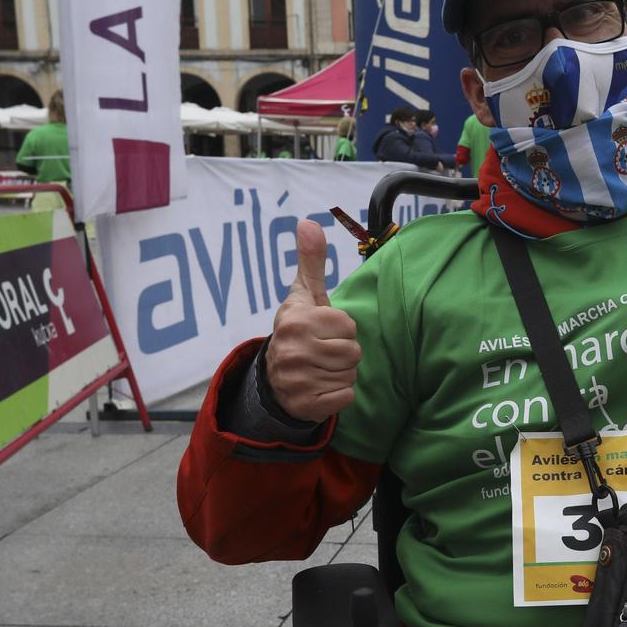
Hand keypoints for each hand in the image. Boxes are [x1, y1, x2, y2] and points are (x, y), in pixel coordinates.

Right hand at [265, 220, 359, 421]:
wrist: (273, 378)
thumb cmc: (299, 330)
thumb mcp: (304, 295)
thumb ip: (311, 261)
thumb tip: (308, 222)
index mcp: (296, 321)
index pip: (349, 326)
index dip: (342, 329)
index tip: (324, 331)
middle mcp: (293, 350)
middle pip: (353, 352)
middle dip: (344, 353)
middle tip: (323, 352)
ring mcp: (296, 380)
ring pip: (350, 375)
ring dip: (341, 373)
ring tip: (321, 368)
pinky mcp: (305, 405)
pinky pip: (345, 397)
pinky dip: (338, 395)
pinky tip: (321, 386)